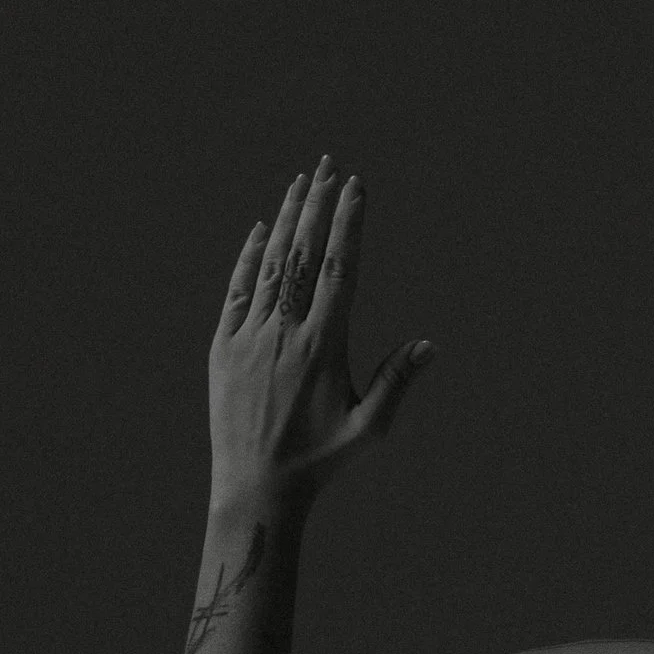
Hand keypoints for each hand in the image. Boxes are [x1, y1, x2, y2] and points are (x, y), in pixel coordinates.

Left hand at [206, 155, 433, 508]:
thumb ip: (396, 382)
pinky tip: (261, 230)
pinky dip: (250, 258)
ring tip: (301, 183)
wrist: (255, 487)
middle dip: (318, 205)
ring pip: (270, 265)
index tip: (356, 188)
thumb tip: (430, 345)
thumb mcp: (366, 428)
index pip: (339, 270)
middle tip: (330, 166)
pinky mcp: (223, 348)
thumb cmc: (318, 462)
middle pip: (304, 254)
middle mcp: (284, 333)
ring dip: (287, 220)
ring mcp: (250, 336)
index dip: (348, 224)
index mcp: (322, 346)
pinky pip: (237, 291)